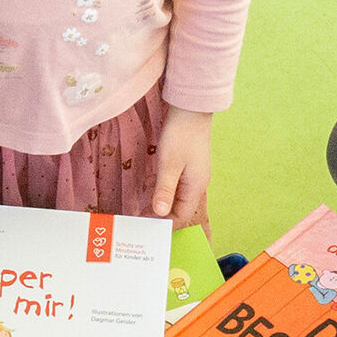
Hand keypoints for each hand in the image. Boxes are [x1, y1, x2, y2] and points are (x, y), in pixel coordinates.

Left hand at [152, 106, 211, 227]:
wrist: (191, 109)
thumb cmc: (181, 134)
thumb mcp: (170, 163)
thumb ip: (165, 189)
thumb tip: (160, 213)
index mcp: (195, 187)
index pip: (182, 216)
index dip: (165, 224)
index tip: (145, 227)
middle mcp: (196, 184)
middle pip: (180, 210)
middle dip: (161, 218)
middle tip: (140, 222)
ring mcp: (193, 175)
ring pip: (177, 199)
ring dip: (161, 206)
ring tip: (142, 211)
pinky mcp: (187, 166)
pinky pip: (176, 188)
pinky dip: (163, 194)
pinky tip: (151, 194)